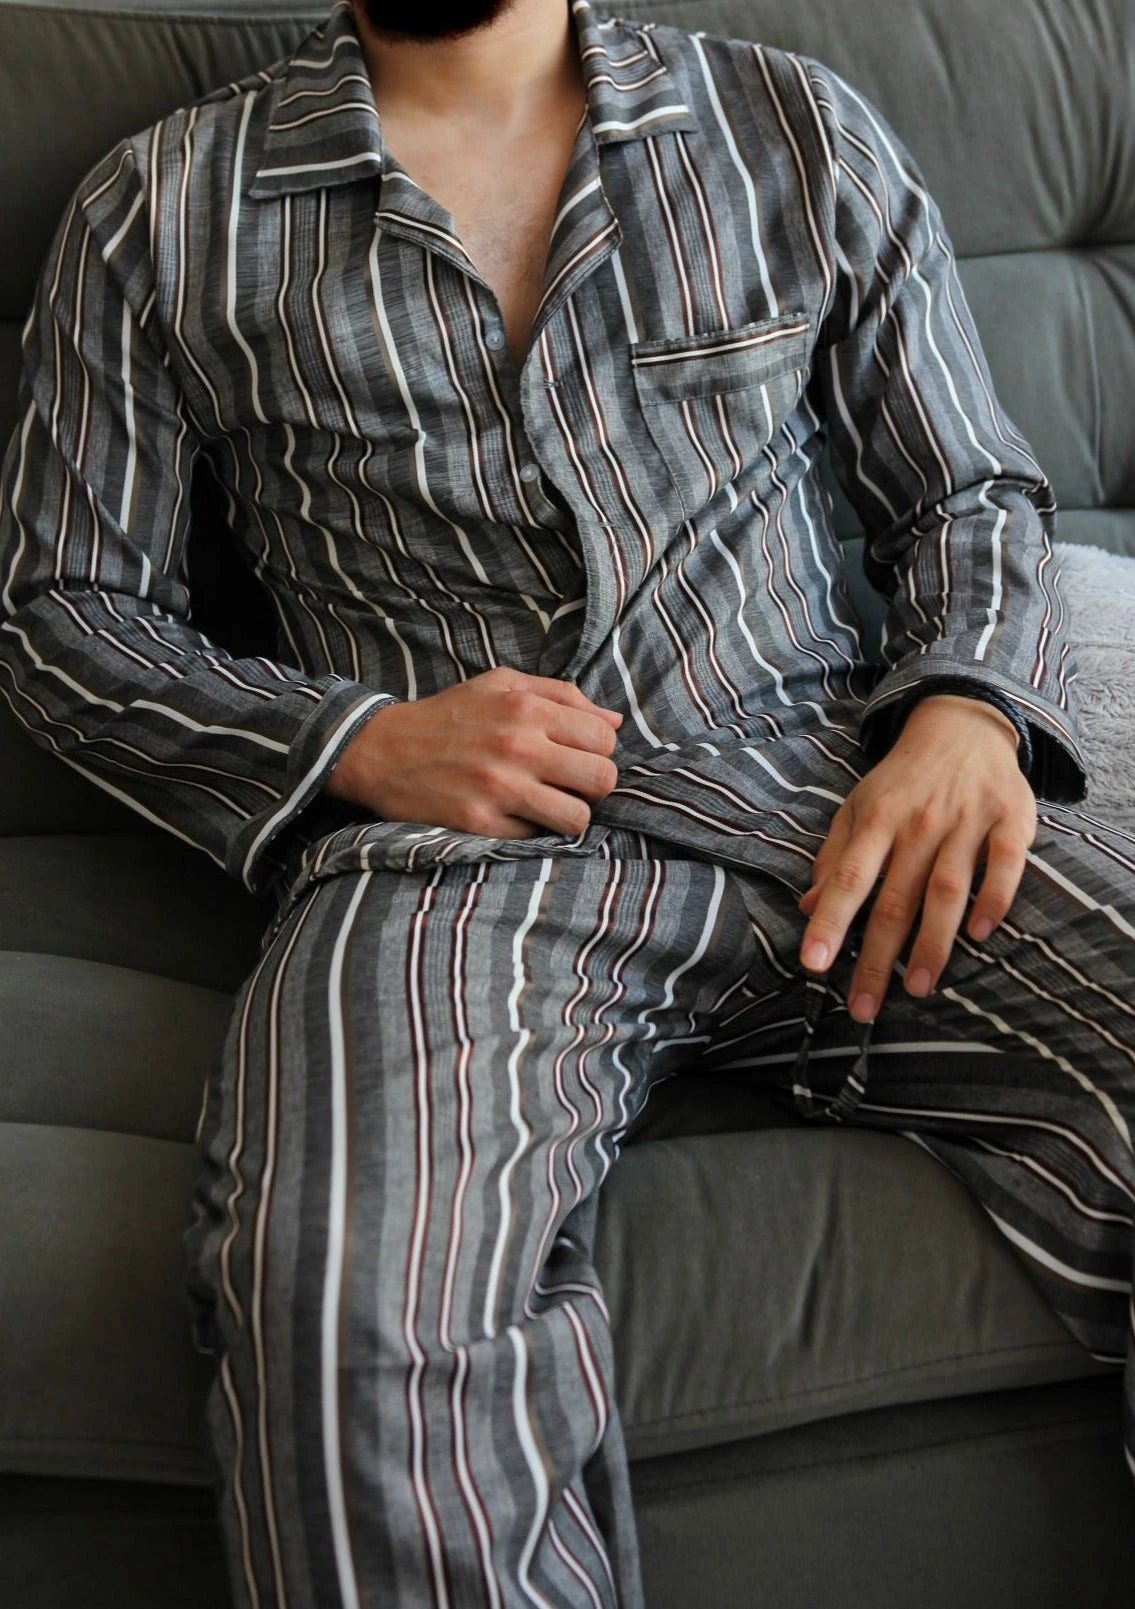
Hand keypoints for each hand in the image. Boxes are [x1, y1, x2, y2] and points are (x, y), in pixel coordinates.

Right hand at [324, 667, 622, 837]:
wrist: (382, 750)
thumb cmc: (449, 715)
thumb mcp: (501, 684)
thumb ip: (562, 695)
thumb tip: (613, 721)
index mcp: (527, 708)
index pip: (605, 739)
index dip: (598, 751)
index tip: (577, 756)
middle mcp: (519, 746)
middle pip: (602, 779)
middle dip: (593, 785)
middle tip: (569, 784)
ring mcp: (501, 788)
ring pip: (578, 817)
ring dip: (569, 815)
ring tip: (548, 805)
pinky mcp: (482, 823)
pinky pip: (537, 837)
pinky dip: (532, 830)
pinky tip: (514, 814)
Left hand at [797, 693, 1036, 1021]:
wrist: (961, 726)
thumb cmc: (902, 780)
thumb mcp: (858, 808)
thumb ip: (835, 857)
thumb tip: (808, 907)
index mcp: (877, 820)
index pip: (848, 878)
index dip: (831, 922)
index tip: (813, 964)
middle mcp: (919, 823)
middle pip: (895, 898)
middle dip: (877, 957)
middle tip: (863, 1007)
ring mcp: (966, 821)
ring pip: (946, 889)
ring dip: (932, 941)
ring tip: (916, 986)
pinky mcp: (1009, 820)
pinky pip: (1003, 864)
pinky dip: (994, 898)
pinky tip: (982, 935)